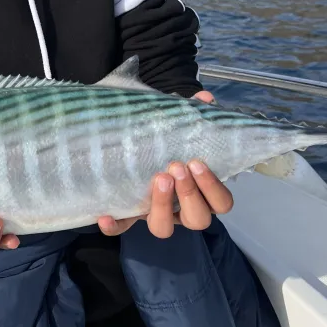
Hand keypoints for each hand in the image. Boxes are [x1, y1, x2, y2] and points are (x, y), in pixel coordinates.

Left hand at [97, 90, 233, 238]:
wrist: (134, 143)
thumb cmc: (164, 140)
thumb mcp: (177, 124)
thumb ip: (192, 113)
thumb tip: (204, 98)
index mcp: (201, 191)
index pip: (221, 203)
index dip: (212, 187)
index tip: (196, 162)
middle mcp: (181, 209)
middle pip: (198, 219)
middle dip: (189, 194)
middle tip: (175, 167)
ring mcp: (154, 214)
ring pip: (164, 228)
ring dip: (161, 206)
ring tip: (157, 178)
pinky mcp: (128, 216)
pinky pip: (122, 227)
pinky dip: (114, 225)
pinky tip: (106, 214)